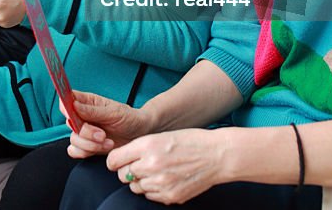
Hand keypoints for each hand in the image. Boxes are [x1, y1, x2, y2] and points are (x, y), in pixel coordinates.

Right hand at [63, 91, 153, 157]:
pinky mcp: (87, 146)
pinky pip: (75, 151)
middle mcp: (82, 116)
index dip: (65, 106)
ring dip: (90, 145)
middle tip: (102, 134)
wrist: (140, 135)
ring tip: (107, 142)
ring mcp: (84, 132)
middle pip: (69, 124)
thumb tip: (73, 105)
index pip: (66, 99)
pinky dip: (87, 152)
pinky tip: (102, 149)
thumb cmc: (129, 118)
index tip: (74, 115)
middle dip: (86, 133)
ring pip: (73, 140)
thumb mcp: (114, 112)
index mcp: (87, 102)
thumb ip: (92, 110)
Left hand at [107, 129, 226, 203]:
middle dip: (128, 171)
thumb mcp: (160, 136)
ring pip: (135, 187)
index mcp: (147, 145)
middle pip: (122, 175)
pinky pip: (150, 196)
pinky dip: (154, 190)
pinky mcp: (170, 196)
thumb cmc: (190, 141)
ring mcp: (161, 183)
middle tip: (140, 165)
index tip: (118, 161)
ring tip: (156, 172)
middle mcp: (151, 165)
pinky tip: (166, 179)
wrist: (217, 155)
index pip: (114, 160)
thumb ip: (139, 148)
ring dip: (141, 181)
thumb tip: (120, 160)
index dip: (115, 161)